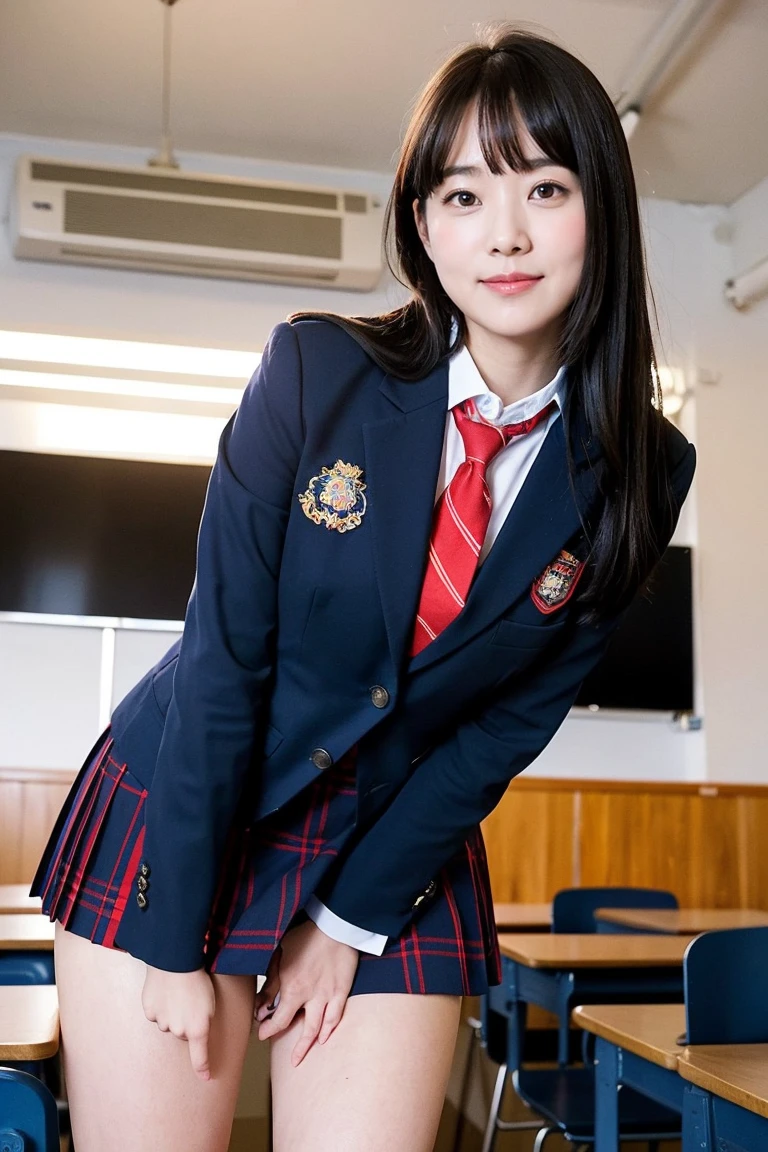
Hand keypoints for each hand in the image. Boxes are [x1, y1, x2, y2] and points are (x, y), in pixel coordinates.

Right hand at [141, 965, 215, 1079]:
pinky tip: (164, 990)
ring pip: (168, 1023)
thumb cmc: (198, 978)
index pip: (200, 1056)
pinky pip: (155, 1013)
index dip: (202, 1068)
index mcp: (198, 1029)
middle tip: (190, 999)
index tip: (206, 1078)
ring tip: (177, 991)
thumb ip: (203, 1021)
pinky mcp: (150, 1011)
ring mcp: (163, 1022)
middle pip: (182, 1032)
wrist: (175, 962)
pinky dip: (159, 1005)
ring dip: (172, 1013)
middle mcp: (179, 1031)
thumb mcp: (210, 1001)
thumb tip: (196, 1034)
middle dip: (185, 1021)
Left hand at [254, 920, 358, 1065]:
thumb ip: (271, 982)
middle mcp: (309, 996)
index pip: (278, 1018)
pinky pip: (336, 1016)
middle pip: (298, 1027)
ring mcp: (327, 995)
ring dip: (308, 1044)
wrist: (334, 925)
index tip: (263, 1033)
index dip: (269, 1029)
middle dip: (290, 1045)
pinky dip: (329, 1029)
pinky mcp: (341, 990)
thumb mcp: (280, 956)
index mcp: (291, 987)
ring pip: (318, 1027)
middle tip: (287, 1057)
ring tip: (301, 1057)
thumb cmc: (305, 936)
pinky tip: (324, 1038)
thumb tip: (262, 1006)